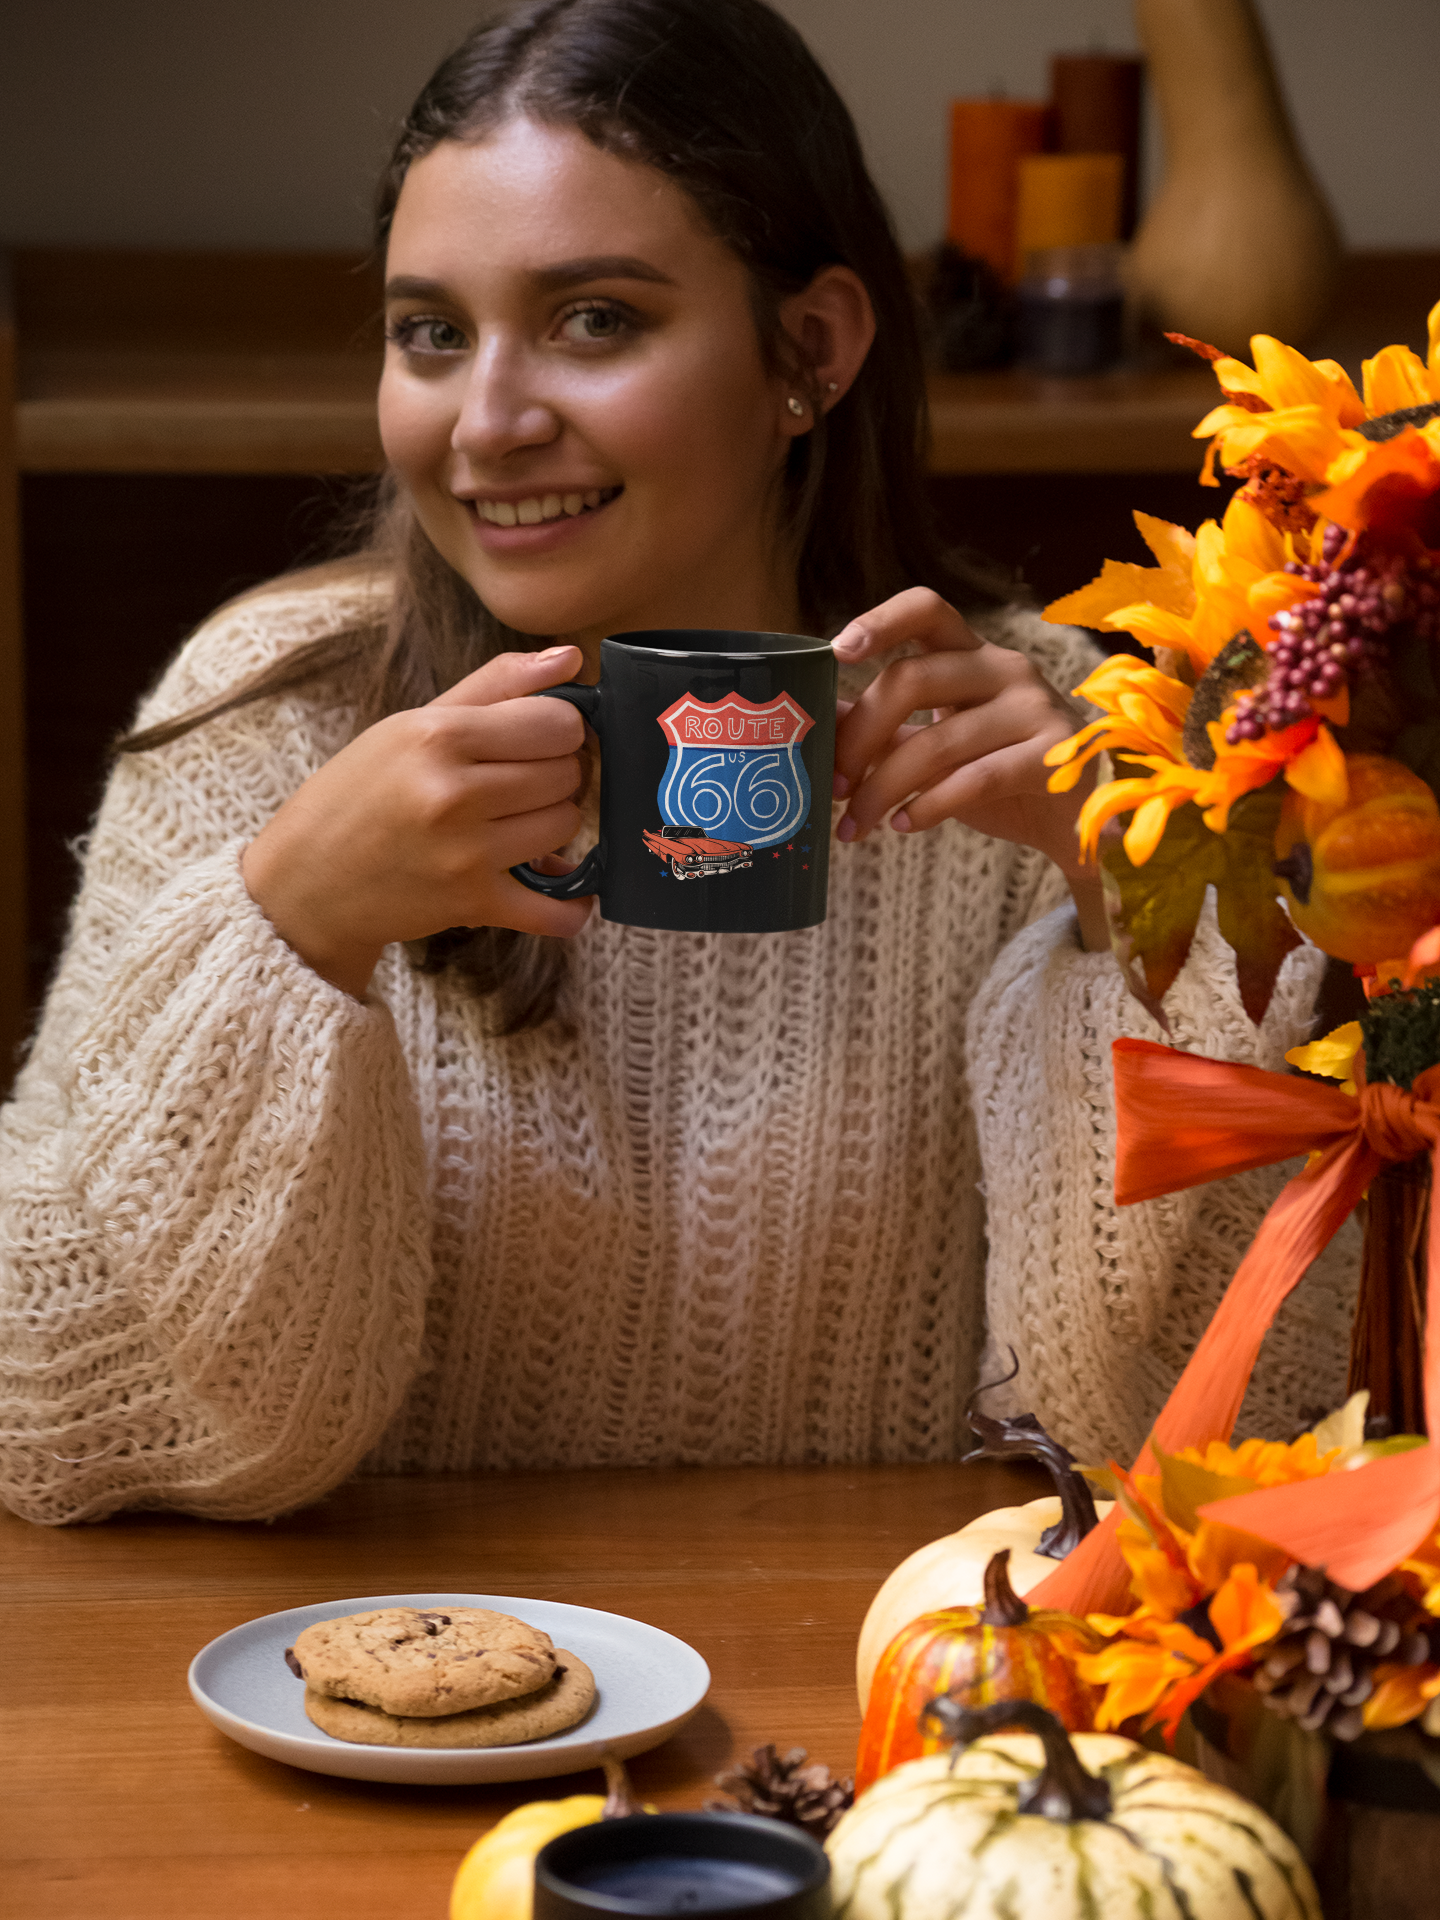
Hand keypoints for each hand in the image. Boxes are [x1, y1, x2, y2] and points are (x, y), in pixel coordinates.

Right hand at [242, 646, 591, 997]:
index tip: (540, 738)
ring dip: (554, 826)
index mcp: (437, 736)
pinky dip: (569, 907)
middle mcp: (452, 793)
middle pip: (566, 773)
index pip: (556, 722)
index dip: (561, 729)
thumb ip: (495, 685)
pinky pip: (555, 911)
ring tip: (518, 823)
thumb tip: (572, 659)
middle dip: (556, 775)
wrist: (305, 883)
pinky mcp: (471, 904)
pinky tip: (560, 888)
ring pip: (566, 826)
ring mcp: (464, 853)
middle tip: (524, 783)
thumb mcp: (409, 725)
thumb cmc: (357, 795)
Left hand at [831, 588, 1107, 946]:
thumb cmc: (998, 775)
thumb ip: (884, 728)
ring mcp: (1034, 709)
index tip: (836, 651)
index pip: (927, 610)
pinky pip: (975, 779)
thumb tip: (816, 718)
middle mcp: (1005, 669)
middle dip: (860, 736)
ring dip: (883, 790)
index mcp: (972, 654)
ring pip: (937, 740)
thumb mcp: (935, 744)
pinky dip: (928, 807)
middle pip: (913, 678)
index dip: (879, 621)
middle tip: (833, 785)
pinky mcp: (1054, 756)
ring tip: (856, 825)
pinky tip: (904, 826)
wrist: (1075, 823)